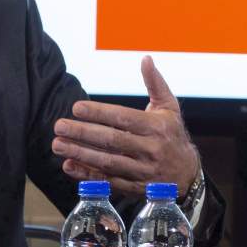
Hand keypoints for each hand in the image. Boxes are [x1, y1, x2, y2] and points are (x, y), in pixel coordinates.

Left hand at [52, 55, 199, 196]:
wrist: (187, 174)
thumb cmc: (172, 135)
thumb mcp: (169, 108)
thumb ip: (155, 83)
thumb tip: (145, 58)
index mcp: (157, 127)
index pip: (123, 118)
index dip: (99, 113)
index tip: (76, 108)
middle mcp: (151, 149)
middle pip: (112, 141)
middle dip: (83, 133)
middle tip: (59, 126)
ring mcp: (143, 171)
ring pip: (108, 162)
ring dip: (80, 154)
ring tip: (58, 145)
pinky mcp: (135, 188)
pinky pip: (108, 182)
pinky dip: (88, 175)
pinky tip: (69, 166)